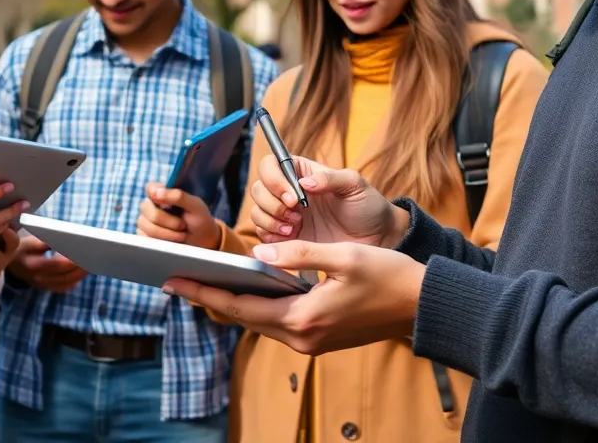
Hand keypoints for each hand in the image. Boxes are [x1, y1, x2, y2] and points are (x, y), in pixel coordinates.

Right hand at [7, 232, 87, 292]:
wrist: (12, 264)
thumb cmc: (23, 248)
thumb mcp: (28, 241)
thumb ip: (42, 242)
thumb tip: (58, 238)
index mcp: (33, 265)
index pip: (56, 265)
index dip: (71, 261)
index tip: (83, 251)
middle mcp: (38, 278)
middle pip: (64, 276)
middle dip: (79, 268)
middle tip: (92, 257)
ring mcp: (43, 285)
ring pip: (66, 283)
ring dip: (80, 275)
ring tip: (90, 264)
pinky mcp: (46, 288)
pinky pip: (64, 287)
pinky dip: (75, 280)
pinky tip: (82, 272)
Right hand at [136, 183, 220, 250]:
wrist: (202, 241)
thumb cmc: (199, 220)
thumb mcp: (195, 206)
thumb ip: (178, 196)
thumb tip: (157, 193)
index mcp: (163, 193)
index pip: (151, 188)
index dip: (154, 194)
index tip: (165, 203)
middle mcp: (152, 205)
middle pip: (146, 208)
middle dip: (168, 220)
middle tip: (183, 225)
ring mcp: (146, 221)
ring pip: (145, 225)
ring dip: (167, 233)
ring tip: (181, 234)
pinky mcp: (145, 236)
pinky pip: (144, 237)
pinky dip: (161, 241)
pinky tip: (172, 242)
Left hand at [164, 239, 424, 354]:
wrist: (422, 306)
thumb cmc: (389, 276)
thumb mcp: (344, 256)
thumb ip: (299, 255)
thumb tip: (258, 254)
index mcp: (304, 318)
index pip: (240, 306)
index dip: (205, 292)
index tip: (175, 280)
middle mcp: (302, 338)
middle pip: (244, 318)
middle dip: (211, 297)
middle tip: (177, 278)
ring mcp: (311, 343)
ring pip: (260, 322)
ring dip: (233, 303)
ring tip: (204, 282)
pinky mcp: (319, 340)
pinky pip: (277, 324)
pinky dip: (256, 307)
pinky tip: (245, 290)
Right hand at [251, 155, 408, 248]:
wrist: (376, 239)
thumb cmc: (367, 206)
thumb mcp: (354, 185)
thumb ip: (329, 178)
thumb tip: (304, 182)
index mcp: (301, 172)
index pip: (270, 165)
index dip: (274, 179)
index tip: (294, 196)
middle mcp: (288, 192)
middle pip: (258, 189)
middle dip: (272, 204)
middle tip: (297, 217)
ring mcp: (285, 216)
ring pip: (257, 213)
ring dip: (271, 221)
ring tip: (295, 229)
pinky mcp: (284, 240)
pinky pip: (263, 236)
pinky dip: (271, 238)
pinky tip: (292, 240)